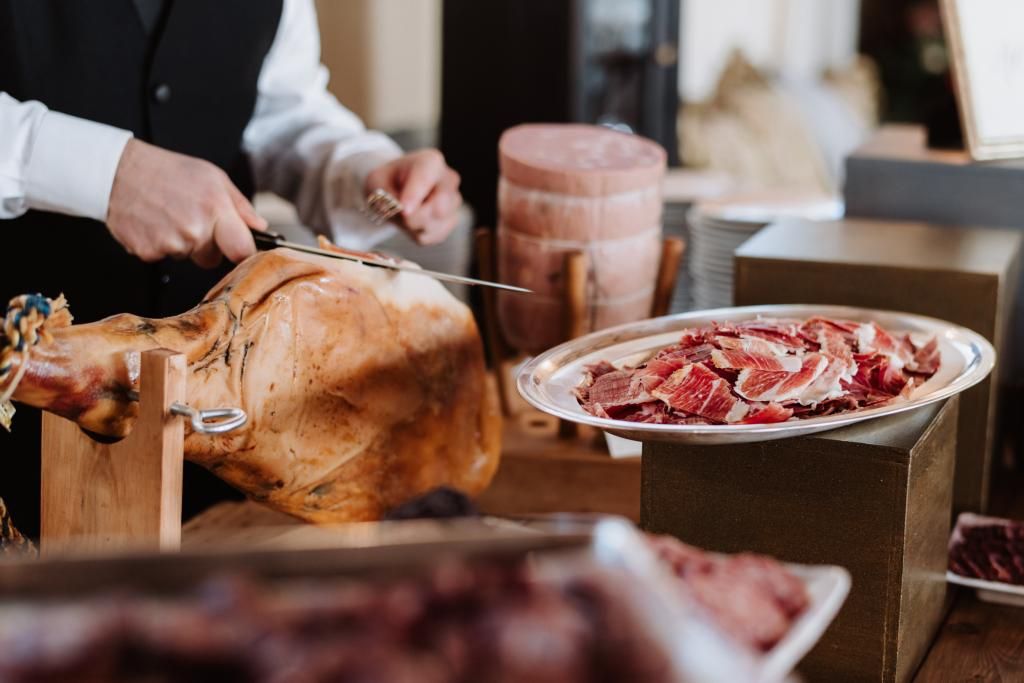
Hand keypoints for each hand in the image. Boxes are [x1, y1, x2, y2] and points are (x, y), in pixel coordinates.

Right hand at [106, 139, 266, 267]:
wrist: (119, 171)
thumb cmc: (168, 171)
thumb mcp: (212, 177)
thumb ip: (240, 205)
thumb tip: (260, 226)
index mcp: (215, 209)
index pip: (242, 250)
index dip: (241, 251)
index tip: (238, 249)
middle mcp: (195, 229)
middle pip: (213, 259)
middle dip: (206, 245)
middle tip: (189, 218)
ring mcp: (170, 243)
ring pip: (187, 257)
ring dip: (181, 243)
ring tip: (169, 216)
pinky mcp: (148, 252)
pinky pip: (163, 257)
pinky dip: (158, 244)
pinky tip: (153, 223)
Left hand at [364, 149, 461, 245]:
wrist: (398, 187)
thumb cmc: (389, 180)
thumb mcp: (377, 181)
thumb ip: (387, 195)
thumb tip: (404, 212)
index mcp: (431, 162)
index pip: (425, 179)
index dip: (414, 197)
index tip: (404, 211)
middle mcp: (448, 180)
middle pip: (439, 208)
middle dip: (413, 217)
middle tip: (397, 213)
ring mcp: (454, 201)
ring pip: (434, 225)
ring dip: (412, 226)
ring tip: (403, 214)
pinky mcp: (451, 221)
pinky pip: (433, 236)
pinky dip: (417, 233)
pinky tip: (412, 220)